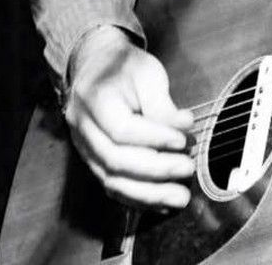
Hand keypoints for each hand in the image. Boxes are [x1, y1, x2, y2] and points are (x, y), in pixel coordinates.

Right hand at [64, 25, 194, 209]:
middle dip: (156, 170)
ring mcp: (84, 149)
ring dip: (149, 194)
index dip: (155, 138)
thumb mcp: (147, 73)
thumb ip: (162, 104)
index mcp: (94, 99)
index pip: (122, 130)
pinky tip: (162, 202)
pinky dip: (138, 197)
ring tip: (180, 197)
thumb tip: (184, 128)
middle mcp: (82, 129)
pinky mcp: (92, 162)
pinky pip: (112, 186)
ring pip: (111, 181)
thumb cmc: (124, 67)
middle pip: (116, 160)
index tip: (183, 140)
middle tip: (188, 168)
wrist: (95, 68)